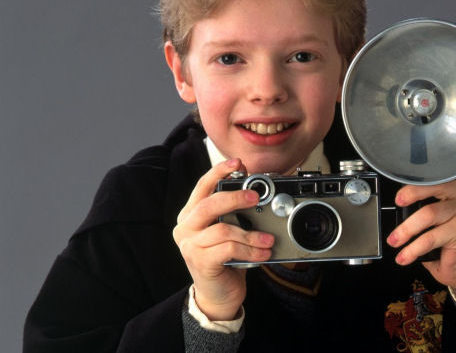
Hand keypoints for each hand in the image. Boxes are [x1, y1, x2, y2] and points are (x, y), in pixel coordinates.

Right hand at [172, 158, 274, 319]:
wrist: (218, 293)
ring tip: (268, 239)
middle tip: (255, 197)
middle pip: (209, 205)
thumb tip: (256, 192)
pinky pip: (229, 249)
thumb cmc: (224, 257)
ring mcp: (190, 245)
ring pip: (223, 230)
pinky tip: (262, 253)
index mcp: (191, 214)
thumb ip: (233, 212)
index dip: (219, 172)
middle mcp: (186, 227)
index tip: (237, 163)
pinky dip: (250, 250)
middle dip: (235, 198)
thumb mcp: (227, 230)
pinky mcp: (200, 262)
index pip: (202, 186)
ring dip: (251, 234)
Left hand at [386, 178, 455, 298]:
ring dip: (406, 229)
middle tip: (396, 208)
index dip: (414, 183)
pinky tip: (405, 256)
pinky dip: (414, 249)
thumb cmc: (444, 236)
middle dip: (411, 195)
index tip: (399, 196)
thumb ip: (420, 203)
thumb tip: (395, 204)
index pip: (433, 176)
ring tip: (394, 241)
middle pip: (433, 188)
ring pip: (428, 213)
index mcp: (452, 185)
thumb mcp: (431, 215)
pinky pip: (431, 238)